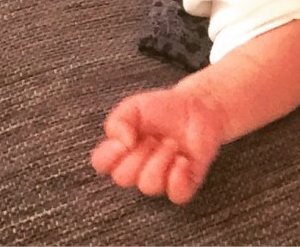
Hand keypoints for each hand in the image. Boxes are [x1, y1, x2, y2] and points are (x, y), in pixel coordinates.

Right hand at [91, 87, 224, 203]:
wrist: (198, 105)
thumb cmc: (164, 108)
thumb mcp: (134, 106)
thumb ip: (118, 121)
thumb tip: (122, 144)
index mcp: (122, 151)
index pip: (101, 164)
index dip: (109, 156)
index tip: (125, 141)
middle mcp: (138, 168)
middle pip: (124, 177)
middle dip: (140, 153)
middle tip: (154, 137)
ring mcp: (161, 177)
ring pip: (149, 185)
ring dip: (161, 160)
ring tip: (172, 143)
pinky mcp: (184, 182)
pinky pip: (177, 194)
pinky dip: (179, 178)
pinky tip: (183, 160)